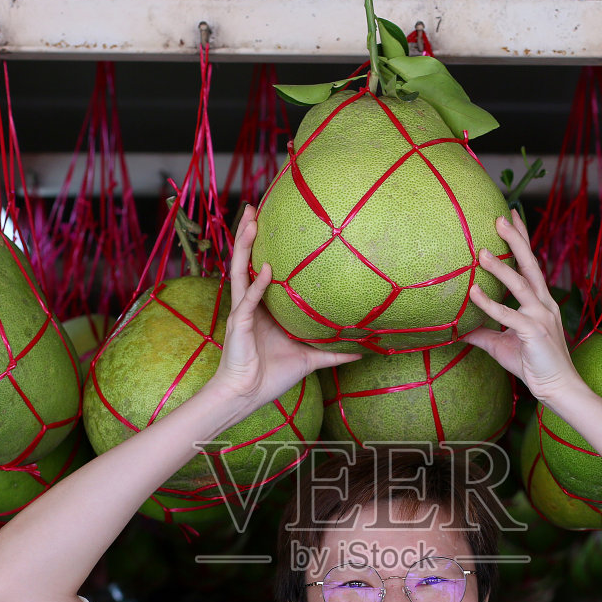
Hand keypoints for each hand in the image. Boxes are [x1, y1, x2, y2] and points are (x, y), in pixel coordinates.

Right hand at [208, 206, 360, 406]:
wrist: (247, 396)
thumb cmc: (271, 376)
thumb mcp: (309, 360)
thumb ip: (333, 353)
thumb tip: (362, 352)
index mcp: (262, 308)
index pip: (259, 268)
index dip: (261, 244)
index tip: (268, 219)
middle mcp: (249, 304)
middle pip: (245, 261)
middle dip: (247, 234)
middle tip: (253, 206)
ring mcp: (242, 311)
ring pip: (240, 271)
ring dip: (244, 246)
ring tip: (251, 220)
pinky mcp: (239, 324)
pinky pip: (248, 301)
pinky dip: (257, 285)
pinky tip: (267, 269)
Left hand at [465, 211, 582, 404]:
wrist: (557, 387)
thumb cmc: (532, 365)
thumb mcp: (501, 345)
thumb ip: (483, 332)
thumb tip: (459, 328)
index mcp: (539, 302)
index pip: (530, 264)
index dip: (522, 239)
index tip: (512, 216)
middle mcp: (543, 303)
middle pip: (530, 264)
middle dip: (516, 240)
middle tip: (500, 218)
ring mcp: (541, 316)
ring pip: (521, 285)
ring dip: (501, 268)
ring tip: (482, 252)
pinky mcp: (534, 333)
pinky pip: (509, 315)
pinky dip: (490, 304)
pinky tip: (474, 293)